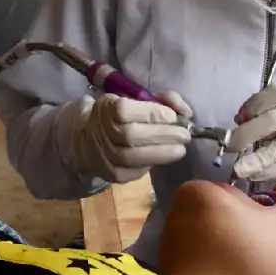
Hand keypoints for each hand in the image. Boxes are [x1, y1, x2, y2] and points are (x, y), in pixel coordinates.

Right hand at [70, 91, 192, 184]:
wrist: (89, 139)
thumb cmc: (119, 116)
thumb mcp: (137, 100)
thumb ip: (163, 101)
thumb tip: (186, 112)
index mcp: (106, 108)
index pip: (126, 111)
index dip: (153, 114)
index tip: (173, 117)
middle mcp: (101, 132)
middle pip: (132, 135)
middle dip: (163, 135)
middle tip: (185, 135)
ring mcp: (104, 155)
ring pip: (133, 157)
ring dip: (162, 153)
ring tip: (180, 149)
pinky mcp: (111, 174)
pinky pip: (134, 171)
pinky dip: (152, 164)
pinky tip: (164, 158)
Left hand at [228, 83, 275, 196]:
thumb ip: (266, 110)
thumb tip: (239, 120)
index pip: (272, 94)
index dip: (252, 106)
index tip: (238, 118)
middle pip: (273, 122)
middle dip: (247, 134)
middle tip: (230, 146)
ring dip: (256, 160)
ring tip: (238, 170)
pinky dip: (269, 172)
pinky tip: (254, 175)